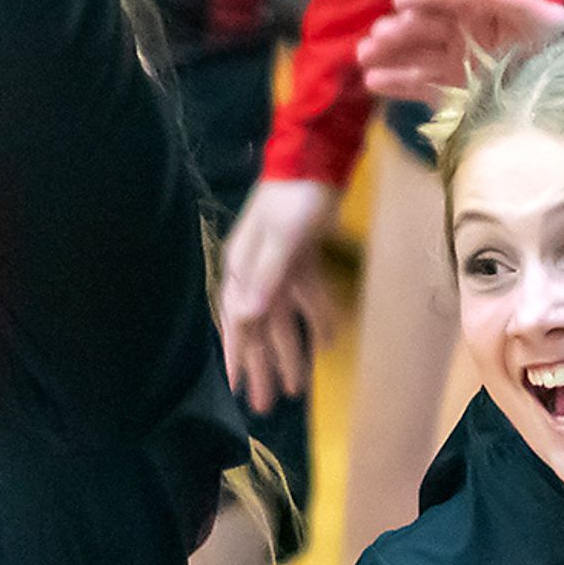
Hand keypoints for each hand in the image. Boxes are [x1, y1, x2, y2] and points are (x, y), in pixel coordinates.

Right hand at [220, 177, 342, 414]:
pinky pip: (307, 297)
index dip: (236, 356)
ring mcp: (281, 267)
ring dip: (291, 351)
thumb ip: (266, 277)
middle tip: (267, 405)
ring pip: (284, 319)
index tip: (236, 389)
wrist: (318, 159)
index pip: (236, 321)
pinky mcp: (303, 259)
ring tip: (296, 388)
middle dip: (264, 366)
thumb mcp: (281, 238)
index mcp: (243, 268)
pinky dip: (317, 318)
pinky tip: (327, 343)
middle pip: (260, 328)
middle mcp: (258, 272)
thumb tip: (246, 318)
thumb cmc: (293, 198)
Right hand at [357, 0, 563, 103]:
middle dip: (395, 30)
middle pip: (420, 25)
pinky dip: (396, 84)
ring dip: (386, 54)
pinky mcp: (450, 89)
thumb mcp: (539, 16)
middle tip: (374, 40)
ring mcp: (452, 60)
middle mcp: (458, 29)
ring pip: (412, 54)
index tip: (400, 2)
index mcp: (476, 5)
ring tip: (363, 58)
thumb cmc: (554, 41)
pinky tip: (373, 83)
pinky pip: (418, 85)